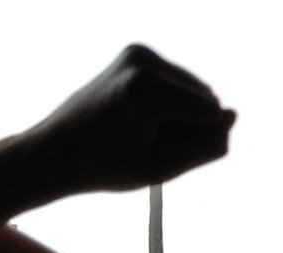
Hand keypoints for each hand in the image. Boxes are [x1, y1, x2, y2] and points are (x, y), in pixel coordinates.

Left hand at [29, 45, 234, 192]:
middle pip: (206, 95)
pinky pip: (177, 79)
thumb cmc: (100, 167)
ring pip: (195, 86)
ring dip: (179, 113)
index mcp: (145, 90)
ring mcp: (138, 53)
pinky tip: (137, 116)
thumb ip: (205, 147)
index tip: (153, 152)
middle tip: (140, 143)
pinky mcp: (134, 52)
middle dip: (187, 124)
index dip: (193, 141)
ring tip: (136, 131)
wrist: (50, 152)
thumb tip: (232, 116)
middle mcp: (142, 62)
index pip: (210, 113)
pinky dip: (168, 100)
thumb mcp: (158, 169)